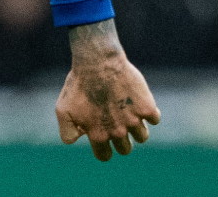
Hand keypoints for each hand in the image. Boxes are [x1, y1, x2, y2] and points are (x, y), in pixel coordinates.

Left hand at [55, 19, 160, 160]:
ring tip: (128, 112)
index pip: (105, 156)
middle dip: (122, 140)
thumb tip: (79, 141)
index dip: (104, 150)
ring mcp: (133, 120)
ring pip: (142, 136)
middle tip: (117, 123)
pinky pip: (155, 119)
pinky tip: (139, 102)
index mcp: (97, 135)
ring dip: (137, 128)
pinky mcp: (146, 107)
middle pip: (126, 149)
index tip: (105, 140)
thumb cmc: (78, 84)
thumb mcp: (63, 109)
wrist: (97, 62)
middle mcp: (117, 132)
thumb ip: (67, 132)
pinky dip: (150, 113)